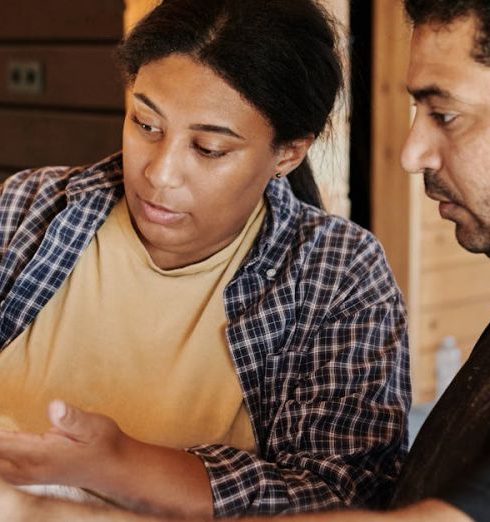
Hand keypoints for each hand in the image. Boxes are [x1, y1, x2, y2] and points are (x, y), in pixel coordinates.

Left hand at [0, 400, 125, 489]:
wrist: (115, 468)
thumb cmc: (105, 445)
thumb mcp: (96, 426)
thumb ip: (73, 418)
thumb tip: (54, 406)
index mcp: (39, 455)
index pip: (0, 444)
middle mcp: (26, 468)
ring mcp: (25, 474)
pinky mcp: (27, 473)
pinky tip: (0, 444)